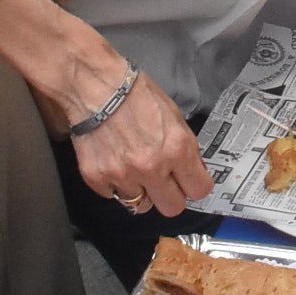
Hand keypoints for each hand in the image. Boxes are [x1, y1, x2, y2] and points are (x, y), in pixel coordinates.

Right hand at [68, 70, 212, 217]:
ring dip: (140, 189)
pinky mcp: (97, 178)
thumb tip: (193, 169)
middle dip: (171, 196)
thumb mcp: (175, 115)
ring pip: (140, 204)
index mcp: (177, 149)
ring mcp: (122, 175)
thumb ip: (186, 146)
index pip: (199, 190)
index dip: (195, 185)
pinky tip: (114, 161)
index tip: (190, 181)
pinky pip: (113, 195)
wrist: (95, 86)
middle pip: (172, 208)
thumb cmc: (136, 94)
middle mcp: (152, 167)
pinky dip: (115, 184)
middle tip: (164, 183)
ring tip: (134, 167)